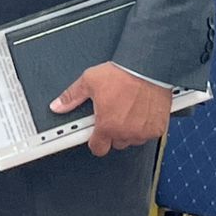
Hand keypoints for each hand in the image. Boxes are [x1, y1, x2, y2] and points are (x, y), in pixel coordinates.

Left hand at [50, 62, 171, 156]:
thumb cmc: (122, 73)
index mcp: (106, 125)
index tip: (96, 133)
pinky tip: (142, 110)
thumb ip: (72, 96)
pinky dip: (146, 125)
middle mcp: (125, 132)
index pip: (98, 148)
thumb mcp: (89, 81)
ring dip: (130, 129)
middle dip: (113, 131)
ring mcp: (142, 132)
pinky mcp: (157, 128)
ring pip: (133, 138)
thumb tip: (58, 105)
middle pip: (116, 142)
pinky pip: (149, 133)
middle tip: (114, 113)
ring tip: (129, 108)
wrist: (147, 66)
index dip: (95, 140)